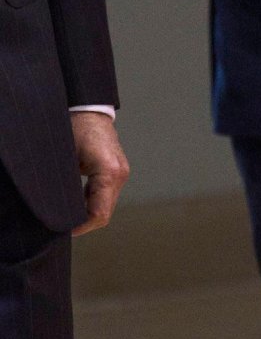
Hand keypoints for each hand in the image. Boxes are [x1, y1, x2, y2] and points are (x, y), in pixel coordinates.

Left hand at [70, 111, 128, 234]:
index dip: (82, 226)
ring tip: (68, 213)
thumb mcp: (66, 159)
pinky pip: (107, 195)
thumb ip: (68, 186)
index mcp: (109, 172)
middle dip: (85, 221)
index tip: (66, 229)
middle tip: (64, 224)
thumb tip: (61, 209)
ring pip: (107, 205)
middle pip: (105, 212)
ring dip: (89, 211)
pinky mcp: (118, 171)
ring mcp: (121, 173)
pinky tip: (77, 200)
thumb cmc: (75, 128)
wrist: (88, 109)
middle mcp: (120, 174)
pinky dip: (93, 201)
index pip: (100, 213)